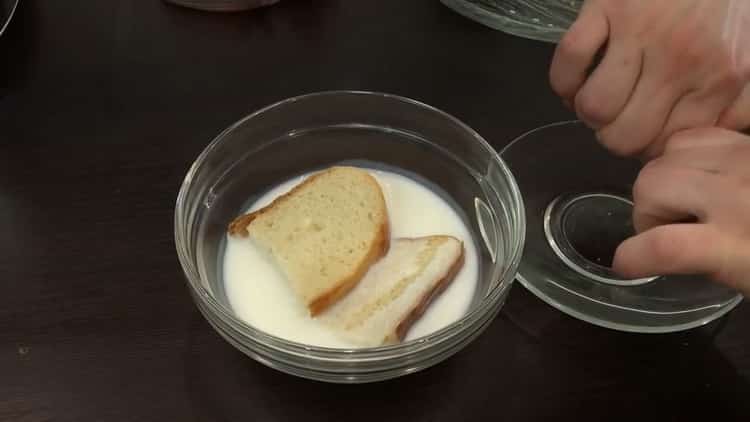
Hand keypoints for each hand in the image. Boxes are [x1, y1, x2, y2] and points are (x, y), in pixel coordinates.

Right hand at [550, 0, 749, 157]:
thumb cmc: (722, 4)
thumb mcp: (745, 57)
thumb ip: (734, 104)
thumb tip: (699, 141)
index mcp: (718, 79)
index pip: (661, 146)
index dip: (640, 145)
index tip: (636, 128)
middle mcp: (681, 61)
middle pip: (623, 136)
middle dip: (609, 133)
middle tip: (614, 114)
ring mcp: (641, 34)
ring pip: (593, 107)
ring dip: (583, 107)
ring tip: (594, 92)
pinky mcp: (607, 8)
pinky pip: (569, 62)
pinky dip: (562, 76)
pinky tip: (576, 73)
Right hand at [613, 128, 749, 295]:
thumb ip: (709, 260)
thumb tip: (666, 250)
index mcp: (736, 245)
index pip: (663, 247)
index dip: (633, 256)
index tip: (628, 264)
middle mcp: (734, 197)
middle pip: (650, 186)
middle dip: (647, 210)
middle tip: (671, 227)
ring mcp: (744, 161)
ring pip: (666, 156)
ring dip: (664, 180)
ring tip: (689, 198)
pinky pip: (695, 136)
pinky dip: (686, 155)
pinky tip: (706, 174)